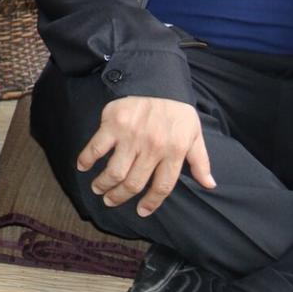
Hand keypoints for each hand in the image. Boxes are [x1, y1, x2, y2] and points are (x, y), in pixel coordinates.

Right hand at [76, 96, 214, 215]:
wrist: (159, 79)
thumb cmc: (177, 111)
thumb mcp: (195, 135)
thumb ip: (200, 161)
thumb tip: (209, 184)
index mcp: (173, 151)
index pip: (162, 186)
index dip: (151, 203)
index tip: (141, 211)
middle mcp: (152, 147)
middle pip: (133, 183)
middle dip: (119, 197)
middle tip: (110, 201)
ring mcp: (131, 136)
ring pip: (114, 171)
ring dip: (103, 184)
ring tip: (98, 189)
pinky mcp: (113, 123)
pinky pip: (96, 147)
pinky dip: (86, 160)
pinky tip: (82, 167)